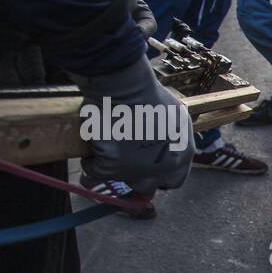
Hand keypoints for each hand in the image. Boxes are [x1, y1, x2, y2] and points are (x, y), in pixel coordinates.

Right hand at [73, 55, 193, 193]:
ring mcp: (135, 170)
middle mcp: (161, 168)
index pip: (174, 180)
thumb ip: (175, 137)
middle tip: (124, 158)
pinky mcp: (109, 167)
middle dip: (135, 175)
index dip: (160, 174)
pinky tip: (91, 150)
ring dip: (113, 170)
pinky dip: (90, 165)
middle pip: (146, 184)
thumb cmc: (149, 94)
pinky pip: (94, 173)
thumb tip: (168, 144)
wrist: (125, 87)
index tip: (149, 166)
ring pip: (121, 179)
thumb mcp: (176, 117)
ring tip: (107, 150)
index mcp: (181, 156)